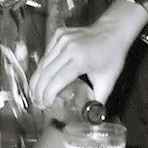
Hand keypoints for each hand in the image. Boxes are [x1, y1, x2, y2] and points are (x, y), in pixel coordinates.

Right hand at [29, 0, 147, 107]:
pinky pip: (47, 53)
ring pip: (43, 62)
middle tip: (37, 103)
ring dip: (37, 79)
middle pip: (46, 72)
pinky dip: (43, 66)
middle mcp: (68, 47)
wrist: (113, 30)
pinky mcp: (59, 34)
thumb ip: (98, 101)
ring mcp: (62, 38)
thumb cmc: (112, 55)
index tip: (44, 105)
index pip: (57, 80)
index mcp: (80, 59)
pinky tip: (42, 77)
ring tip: (35, 93)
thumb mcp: (108, 81)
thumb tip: (91, 117)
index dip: (47, 94)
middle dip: (38, 90)